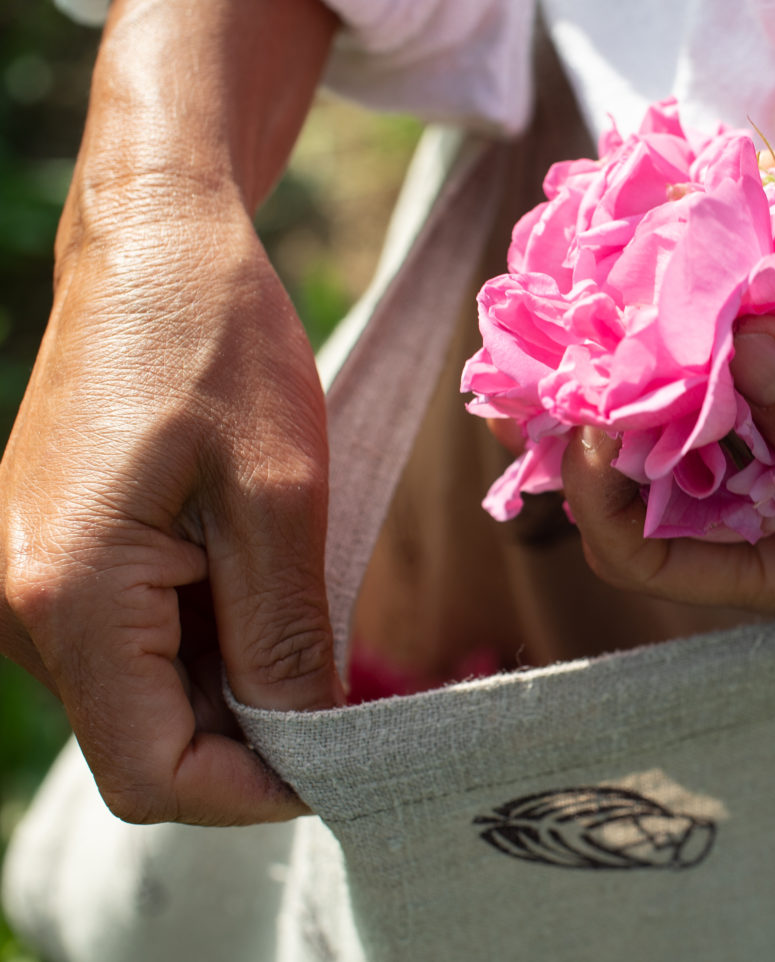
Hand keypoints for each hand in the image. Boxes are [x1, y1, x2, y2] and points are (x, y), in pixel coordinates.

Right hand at [0, 0, 340, 824]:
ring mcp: (27, 586)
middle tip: (347, 680)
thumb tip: (304, 746)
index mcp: (65, 599)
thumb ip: (285, 639)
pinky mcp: (53, 560)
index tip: (348, 750)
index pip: (154, 774)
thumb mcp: (282, 498)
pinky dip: (207, 641)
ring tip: (302, 602)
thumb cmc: (217, 346)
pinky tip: (257, 580)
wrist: (154, 244)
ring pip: (146, 698)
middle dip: (254, 734)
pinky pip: (134, 645)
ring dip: (234, 683)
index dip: (256, 788)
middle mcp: (20, 609)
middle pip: (147, 744)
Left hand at [563, 172, 774, 614]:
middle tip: (569, 319)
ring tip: (629, 266)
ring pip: (715, 373)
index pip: (656, 549)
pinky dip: (752, 280)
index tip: (595, 417)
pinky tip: (725, 234)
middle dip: (615, 393)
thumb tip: (742, 350)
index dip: (603, 495)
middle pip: (665, 451)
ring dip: (676, 326)